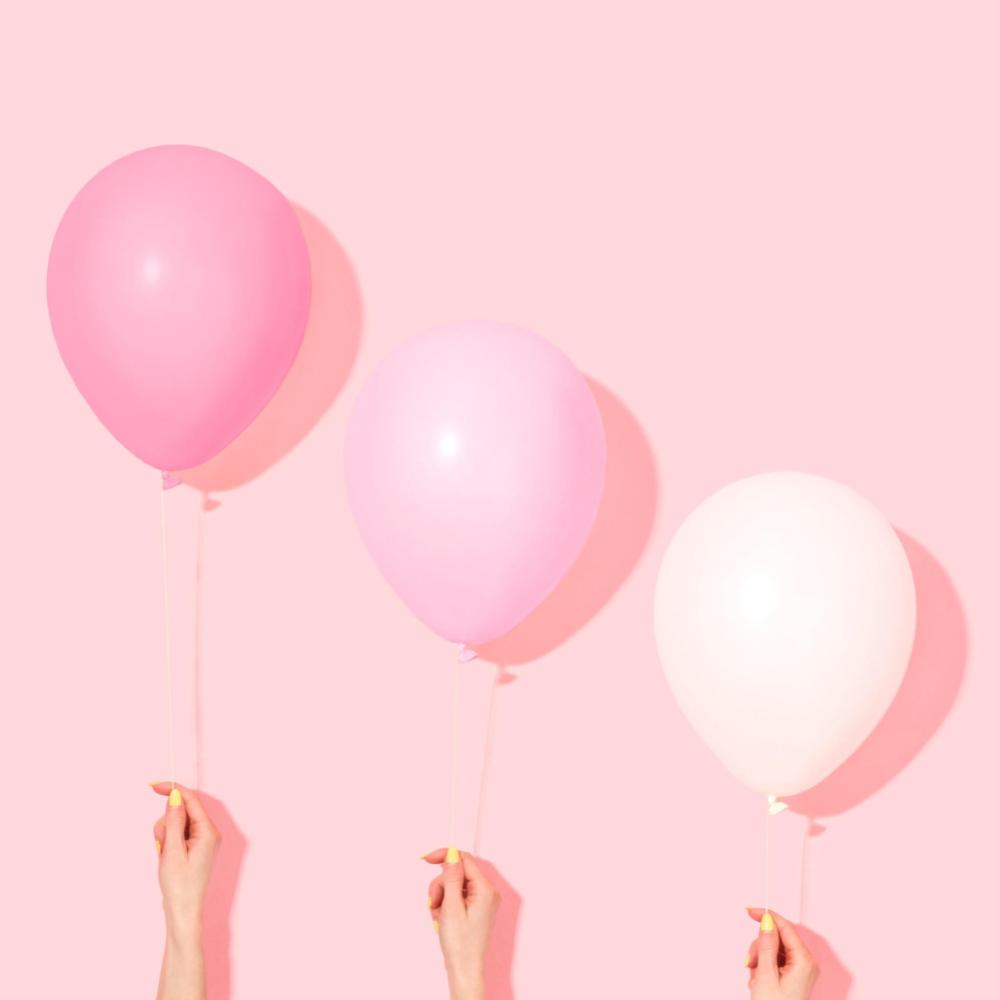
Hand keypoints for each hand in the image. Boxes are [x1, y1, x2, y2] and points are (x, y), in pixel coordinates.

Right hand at [151, 783, 220, 936]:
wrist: (182, 911)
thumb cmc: (179, 885)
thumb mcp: (172, 851)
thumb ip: (175, 821)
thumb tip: (176, 797)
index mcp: (208, 831)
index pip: (190, 800)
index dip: (172, 790)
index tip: (152, 786)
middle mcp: (207, 833)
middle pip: (181, 812)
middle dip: (166, 824)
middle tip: (162, 846)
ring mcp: (201, 840)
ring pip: (176, 823)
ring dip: (165, 836)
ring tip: (165, 857)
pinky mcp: (193, 847)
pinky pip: (176, 835)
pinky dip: (167, 843)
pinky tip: (166, 859)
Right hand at [423, 848, 500, 999]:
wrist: (464, 969)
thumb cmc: (460, 944)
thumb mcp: (451, 906)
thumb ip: (451, 877)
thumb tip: (452, 854)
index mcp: (485, 889)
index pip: (464, 860)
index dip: (445, 856)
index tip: (426, 859)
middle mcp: (486, 892)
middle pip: (457, 873)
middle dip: (441, 886)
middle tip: (435, 904)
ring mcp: (481, 900)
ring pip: (454, 884)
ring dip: (441, 897)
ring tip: (439, 916)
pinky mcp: (475, 908)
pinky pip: (456, 896)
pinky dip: (445, 904)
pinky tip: (442, 919)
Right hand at [745, 908, 818, 999]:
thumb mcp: (765, 974)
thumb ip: (766, 944)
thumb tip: (767, 921)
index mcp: (804, 961)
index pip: (785, 927)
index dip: (767, 916)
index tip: (750, 911)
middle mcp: (806, 963)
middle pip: (778, 938)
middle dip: (760, 947)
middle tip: (751, 962)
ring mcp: (800, 970)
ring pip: (774, 948)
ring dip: (760, 958)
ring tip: (755, 975)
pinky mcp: (794, 975)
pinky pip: (775, 959)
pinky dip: (764, 965)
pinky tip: (759, 978)